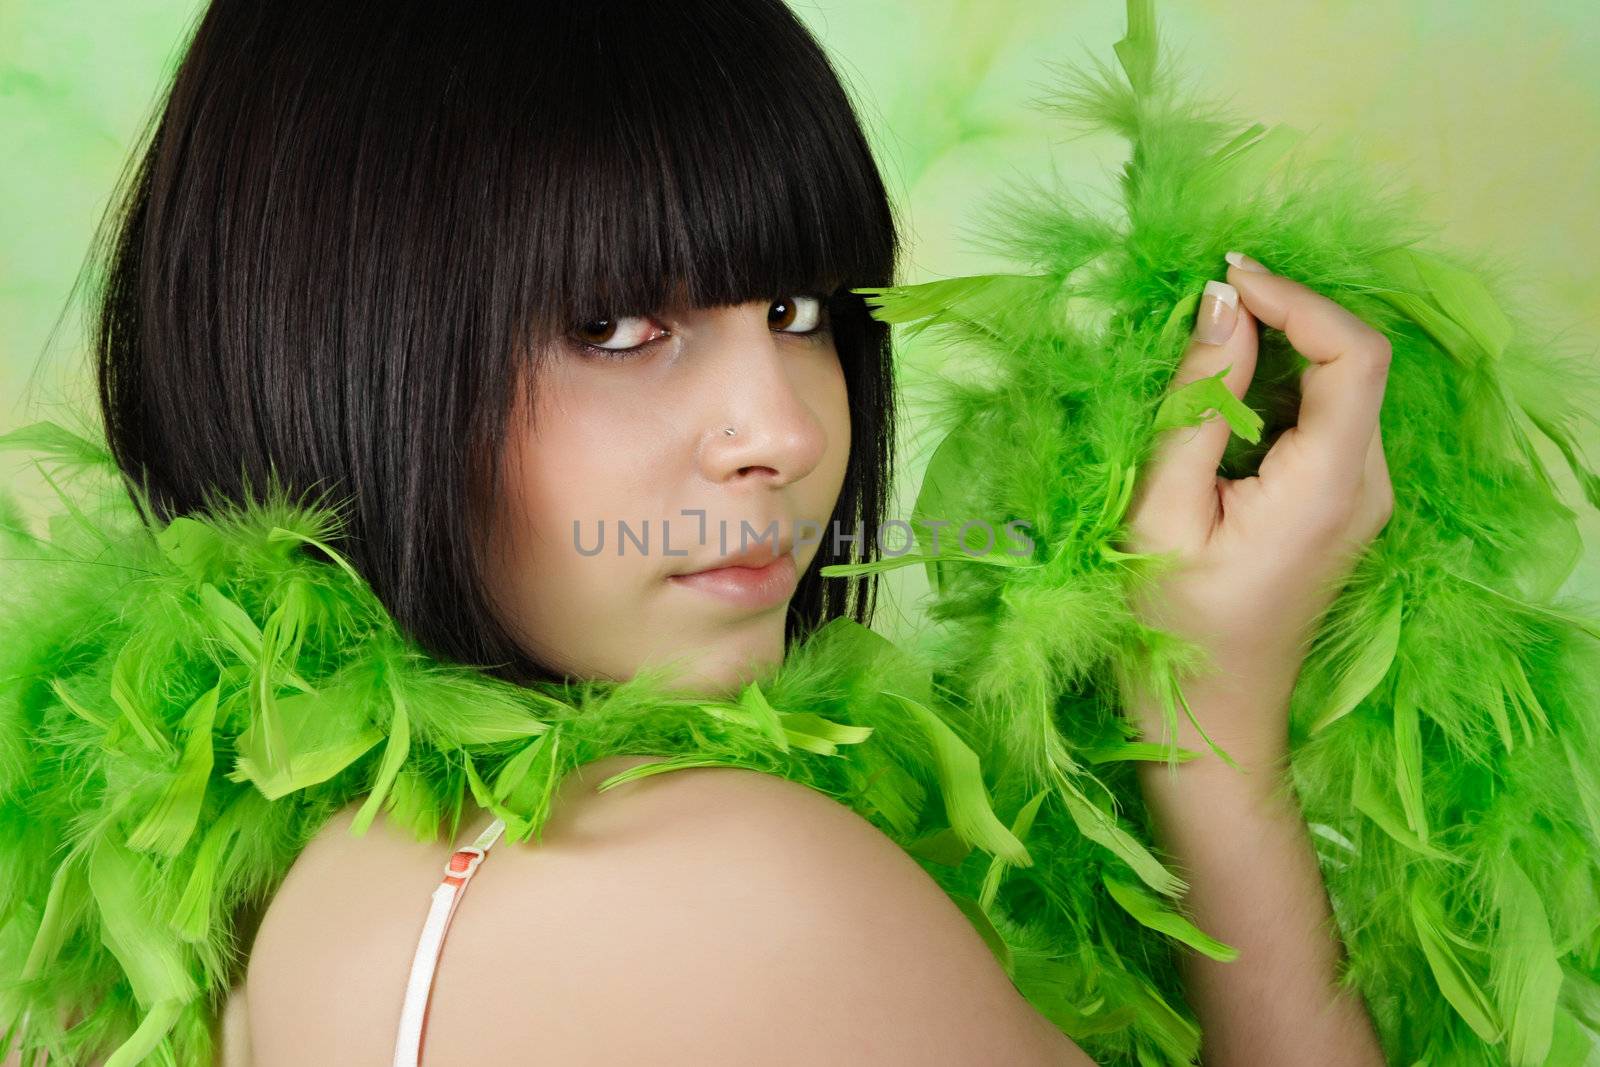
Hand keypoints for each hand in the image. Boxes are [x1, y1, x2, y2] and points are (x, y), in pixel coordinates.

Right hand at [1116, 252, 1394, 756]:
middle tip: (1196, 308)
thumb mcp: (1159, 509)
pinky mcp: (1342, 503)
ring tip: (1193, 357)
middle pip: (1351, 359)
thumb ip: (1195, 401)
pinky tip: (1216, 402)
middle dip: (1279, 316)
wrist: (1209, 721)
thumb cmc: (1168, 627)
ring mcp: (1361, 495)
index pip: (1355, 352)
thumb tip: (1220, 302)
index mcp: (1328, 487)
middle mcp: (1366, 484)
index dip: (1297, 297)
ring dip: (1273, 350)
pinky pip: (1322, 416)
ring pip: (1337, 383)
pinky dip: (1274, 388)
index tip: (1222, 276)